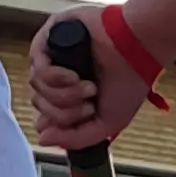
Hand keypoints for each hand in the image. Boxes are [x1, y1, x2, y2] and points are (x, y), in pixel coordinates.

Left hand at [26, 5, 148, 149]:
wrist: (138, 50)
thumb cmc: (129, 83)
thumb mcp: (106, 124)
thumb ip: (74, 139)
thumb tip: (43, 139)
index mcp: (70, 93)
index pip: (44, 116)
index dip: (56, 123)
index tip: (77, 120)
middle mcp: (58, 75)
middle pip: (40, 104)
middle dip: (65, 112)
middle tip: (89, 104)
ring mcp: (52, 56)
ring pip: (37, 88)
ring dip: (65, 95)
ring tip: (89, 88)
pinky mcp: (49, 37)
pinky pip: (38, 69)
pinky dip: (56, 79)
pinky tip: (75, 76)